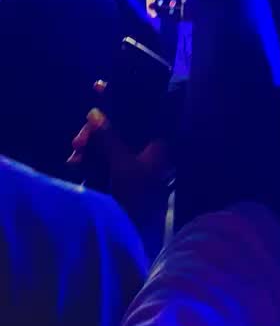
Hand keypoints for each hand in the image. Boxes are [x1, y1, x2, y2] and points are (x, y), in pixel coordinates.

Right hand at [69, 106, 171, 230]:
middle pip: (119, 129)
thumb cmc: (136, 198)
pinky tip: (76, 164)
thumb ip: (109, 137)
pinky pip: (103, 161)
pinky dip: (90, 160)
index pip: (139, 114)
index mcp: (158, 146)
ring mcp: (133, 166)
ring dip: (89, 147)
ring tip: (75, 157)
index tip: (99, 88)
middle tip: (77, 143)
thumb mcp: (121, 164)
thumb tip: (95, 111)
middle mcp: (148, 152)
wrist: (132, 238)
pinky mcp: (119, 179)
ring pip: (108, 144)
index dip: (118, 101)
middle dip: (95, 133)